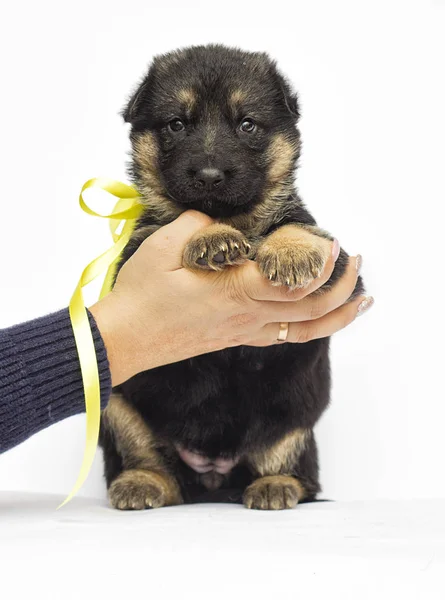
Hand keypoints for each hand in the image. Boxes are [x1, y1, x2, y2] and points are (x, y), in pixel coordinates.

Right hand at [90, 211, 371, 385]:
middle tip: (356, 261)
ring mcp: (245, 332)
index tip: (334, 242)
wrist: (125, 340)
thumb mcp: (163, 247)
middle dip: (343, 286)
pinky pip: (285, 337)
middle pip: (312, 309)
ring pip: (306, 330)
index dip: (321, 264)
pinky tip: (320, 318)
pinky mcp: (238, 338)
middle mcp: (248, 316)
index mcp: (234, 291)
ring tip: (360, 299)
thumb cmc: (141, 295)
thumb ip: (199, 226)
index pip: (294, 282)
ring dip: (337, 314)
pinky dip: (311, 328)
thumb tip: (221, 223)